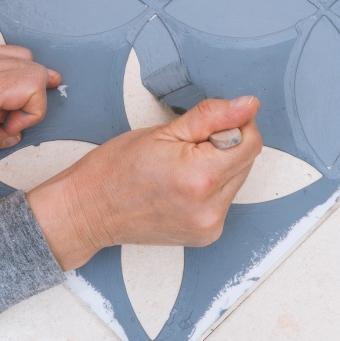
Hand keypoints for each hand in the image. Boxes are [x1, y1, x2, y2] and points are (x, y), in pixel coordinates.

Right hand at [26, 97, 261, 269]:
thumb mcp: (161, 131)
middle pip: (245, 161)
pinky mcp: (206, 235)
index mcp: (200, 178)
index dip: (234, 124)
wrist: (89, 211)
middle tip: (183, 148)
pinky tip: (179, 187)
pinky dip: (209, 188)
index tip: (208, 125)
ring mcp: (209, 226)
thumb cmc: (114, 169)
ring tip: (178, 169)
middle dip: (222, 146)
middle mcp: (210, 208)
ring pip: (236, 181)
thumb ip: (211, 116)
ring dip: (217, 168)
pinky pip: (223, 200)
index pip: (250, 141)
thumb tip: (247, 105)